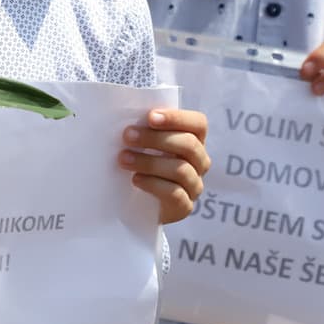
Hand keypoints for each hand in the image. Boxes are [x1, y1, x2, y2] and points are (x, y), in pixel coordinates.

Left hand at [120, 108, 209, 224]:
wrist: (137, 204)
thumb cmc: (141, 163)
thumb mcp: (144, 143)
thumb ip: (143, 128)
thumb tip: (124, 115)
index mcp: (194, 140)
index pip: (198, 124)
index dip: (177, 118)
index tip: (150, 117)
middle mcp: (199, 162)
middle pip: (189, 145)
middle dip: (156, 138)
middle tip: (127, 136)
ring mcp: (194, 186)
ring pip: (180, 170)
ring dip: (150, 162)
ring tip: (124, 159)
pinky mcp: (184, 207)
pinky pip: (174, 194)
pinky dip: (153, 184)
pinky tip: (135, 179)